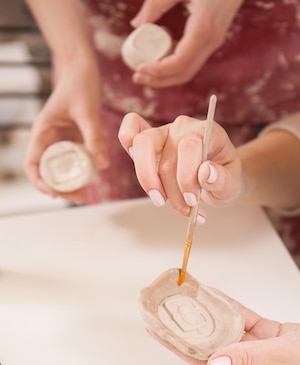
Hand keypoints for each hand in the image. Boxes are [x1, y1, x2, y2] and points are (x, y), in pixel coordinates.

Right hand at [24, 62, 108, 203]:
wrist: (83, 69)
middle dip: (59, 188)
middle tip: (79, 199)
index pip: (33, 165)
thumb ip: (94, 137)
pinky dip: (81, 172)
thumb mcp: (87, 111)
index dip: (41, 182)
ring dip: (70, 183)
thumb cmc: (80, 84)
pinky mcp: (73, 139)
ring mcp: (61, 140)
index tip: (56, 194)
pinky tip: (93, 178)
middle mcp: (49, 139)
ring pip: (61, 169)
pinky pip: (75, 161)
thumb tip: (103, 165)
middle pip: (47, 172)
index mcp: (42, 133)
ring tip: (85, 195)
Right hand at [118, 111, 243, 216]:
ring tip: (162, 201)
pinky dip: (127, 147)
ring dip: (148, 180)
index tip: (193, 201)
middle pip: (164, 152)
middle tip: (181, 208)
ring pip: (141, 145)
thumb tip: (206, 172)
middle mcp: (183, 128)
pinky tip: (143, 171)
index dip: (187, 178)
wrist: (219, 177)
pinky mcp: (149, 141)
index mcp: (207, 132)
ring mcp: (164, 132)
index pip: (189, 147)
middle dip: (169, 186)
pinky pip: (129, 131)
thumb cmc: (224, 179)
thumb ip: (223, 179)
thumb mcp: (233, 184)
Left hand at [129, 0, 243, 86]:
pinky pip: (191, 60)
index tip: (140, 69)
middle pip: (184, 73)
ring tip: (144, 71)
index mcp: (203, 28)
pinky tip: (158, 54)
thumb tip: (136, 24)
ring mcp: (213, 42)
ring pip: (188, 70)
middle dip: (159, 80)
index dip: (159, 71)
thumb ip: (156, 4)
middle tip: (137, 77)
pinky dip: (174, 63)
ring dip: (166, 75)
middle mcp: (211, 41)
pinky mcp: (211, 41)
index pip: (180, 62)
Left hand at [149, 292, 299, 364]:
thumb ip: (247, 356)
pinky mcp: (270, 334)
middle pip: (209, 343)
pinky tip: (215, 295)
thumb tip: (212, 362)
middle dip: (187, 329)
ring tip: (185, 299)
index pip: (203, 360)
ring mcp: (258, 348)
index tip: (157, 332)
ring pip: (225, 328)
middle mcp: (248, 363)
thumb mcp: (281, 357)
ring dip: (208, 314)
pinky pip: (244, 319)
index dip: (178, 346)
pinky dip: (231, 307)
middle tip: (164, 311)